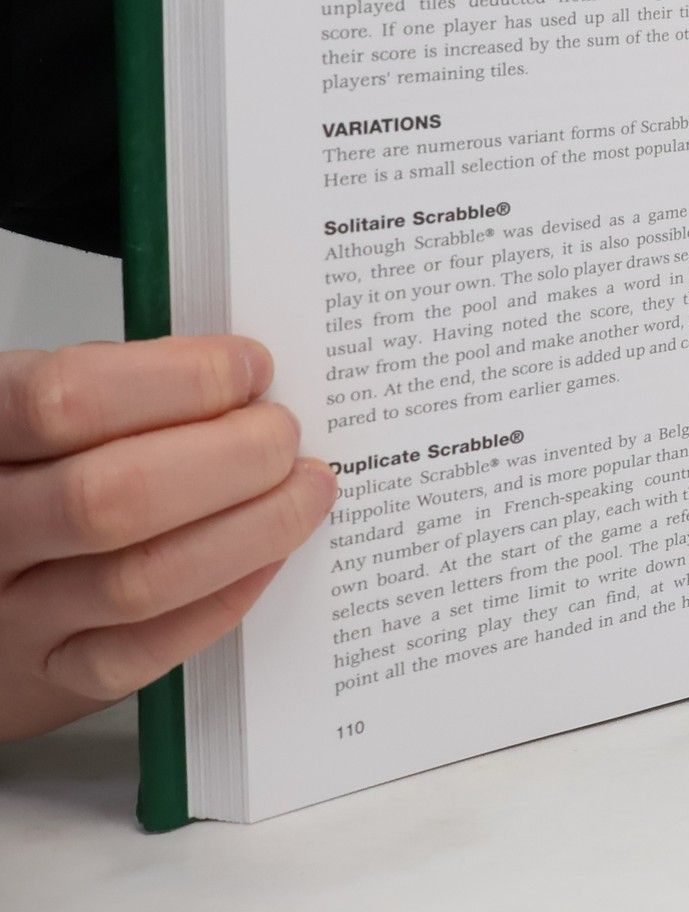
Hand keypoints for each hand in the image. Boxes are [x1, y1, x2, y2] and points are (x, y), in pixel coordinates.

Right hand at [0, 336, 334, 740]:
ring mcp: (12, 612)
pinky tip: (266, 557)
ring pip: (142, 580)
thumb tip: (246, 379)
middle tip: (284, 435)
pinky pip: (141, 653)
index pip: (71, 399)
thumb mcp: (50, 416)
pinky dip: (223, 599)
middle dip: (234, 457)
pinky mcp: (49, 676)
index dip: (184, 378)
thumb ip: (129, 391)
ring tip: (304, 490)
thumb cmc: (31, 476)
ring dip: (252, 529)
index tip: (252, 368)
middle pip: (116, 495)